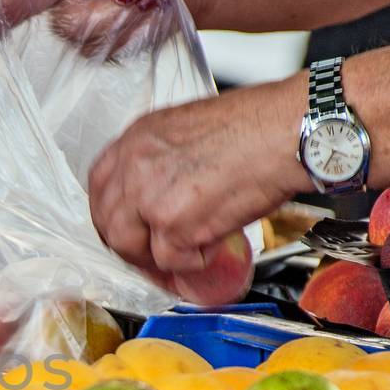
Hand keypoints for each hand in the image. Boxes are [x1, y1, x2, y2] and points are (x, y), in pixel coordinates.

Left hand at [88, 78, 303, 278]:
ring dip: (153, 259)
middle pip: (108, 221)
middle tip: (151, 253)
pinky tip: (210, 251)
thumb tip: (163, 189)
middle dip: (128, 244)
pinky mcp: (175, 225)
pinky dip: (191, 264)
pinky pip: (170, 260)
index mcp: (137, 138)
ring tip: (180, 257)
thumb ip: (164, 158)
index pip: (100, 184)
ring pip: (130, 246)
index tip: (127, 225)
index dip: (112, 211)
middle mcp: (134, 165)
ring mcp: (150, 197)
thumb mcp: (189, 128)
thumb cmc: (257, 125)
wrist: (289, 132)